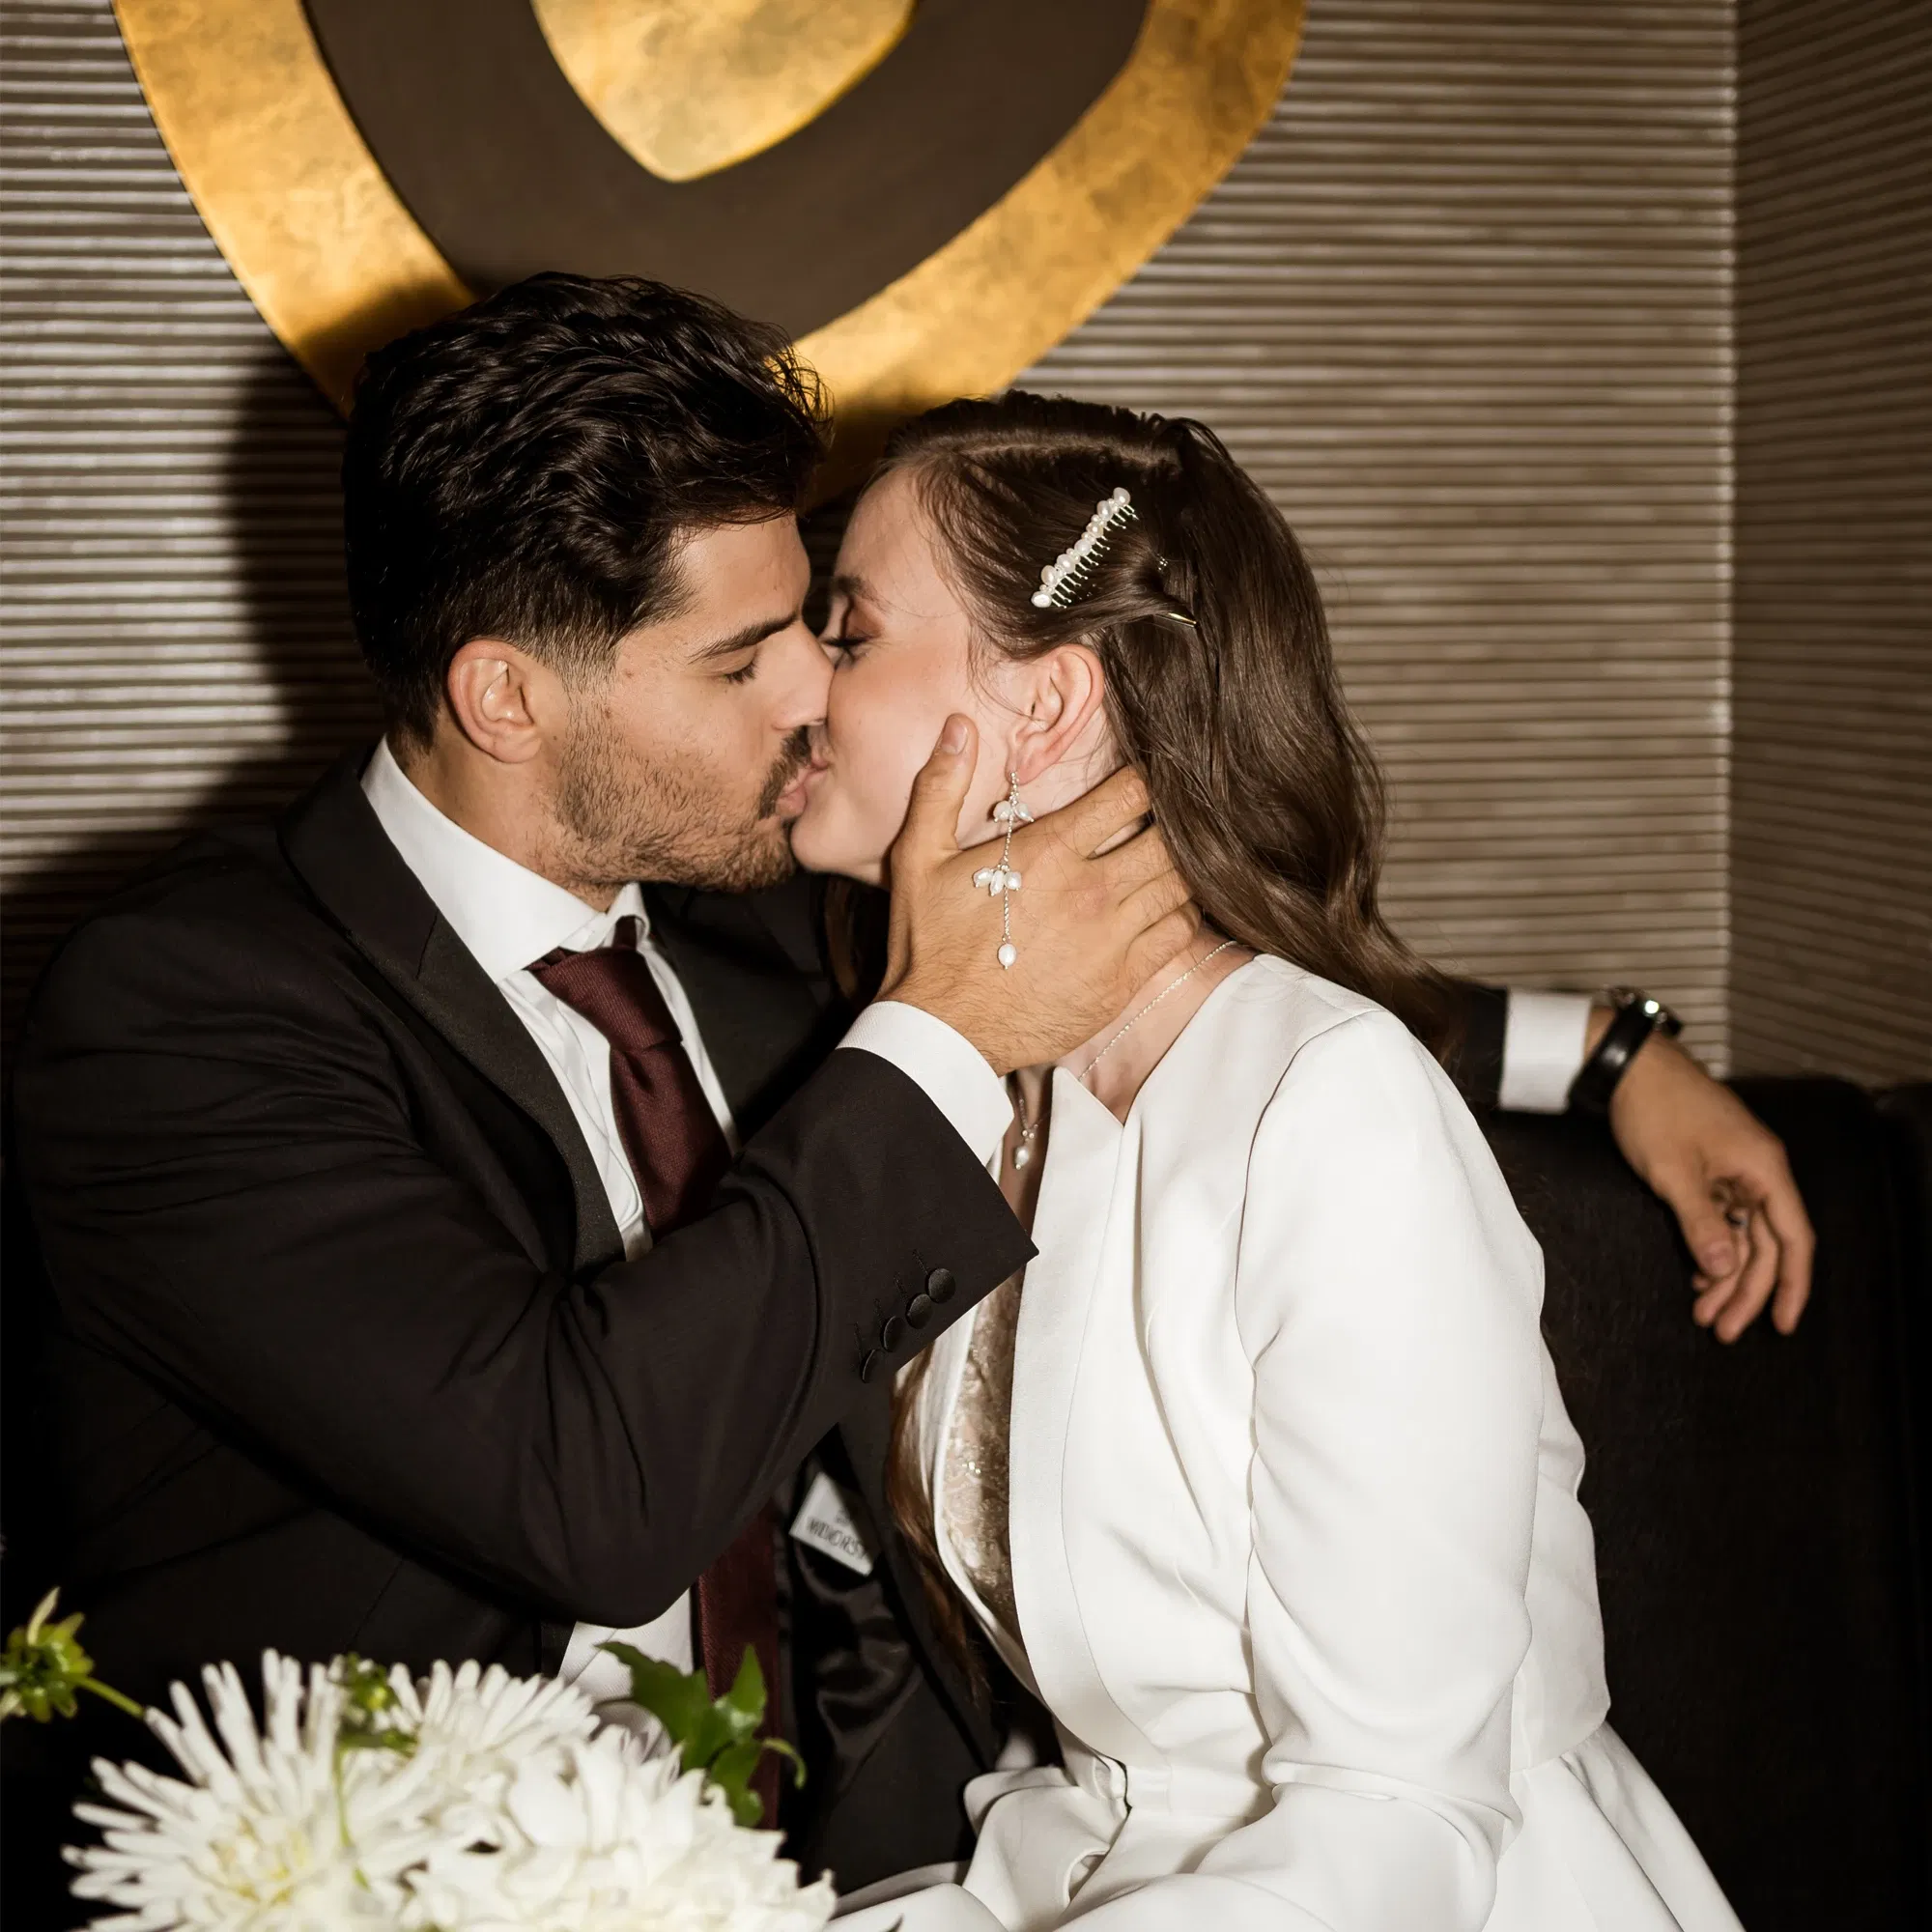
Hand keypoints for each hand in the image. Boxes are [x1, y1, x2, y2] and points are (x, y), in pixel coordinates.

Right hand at [877, 717, 1197, 1075]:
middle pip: (1168, 838)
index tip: (1153, 774)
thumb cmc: (930, 944)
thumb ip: (941, 787)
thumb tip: (957, 725)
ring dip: (1184, 866)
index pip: (1129, 795)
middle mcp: (1091, 890)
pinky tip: (1170, 907)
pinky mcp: (1122, 981)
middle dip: (1175, 821)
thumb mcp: (919, 858)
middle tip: (1178, 815)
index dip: (1148, 778)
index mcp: (1050, 851)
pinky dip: (1183, 915)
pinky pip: (1177, 936)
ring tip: (1180, 857)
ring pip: (1180, 885)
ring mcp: (1112, 939)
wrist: (943, 1031)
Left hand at [1604, 1024, 1814, 1339]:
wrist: (1627, 1066)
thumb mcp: (1674, 1174)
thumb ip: (1702, 1224)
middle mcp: (1759, 1171)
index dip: (1791, 1285)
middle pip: (1766, 1245)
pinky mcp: (1712, 1168)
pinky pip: (1723, 1218)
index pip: (1794, 1239)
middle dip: (1745, 1291)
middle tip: (1721, 1330)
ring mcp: (1736, 1170)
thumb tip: (1727, 1269)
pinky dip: (1712, 1248)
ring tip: (1702, 1312)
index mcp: (1764, 1170)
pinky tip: (1697, 1275)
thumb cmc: (1654, 1111)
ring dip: (1725, 1275)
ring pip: (1742, 1235)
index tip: (1781, 1324)